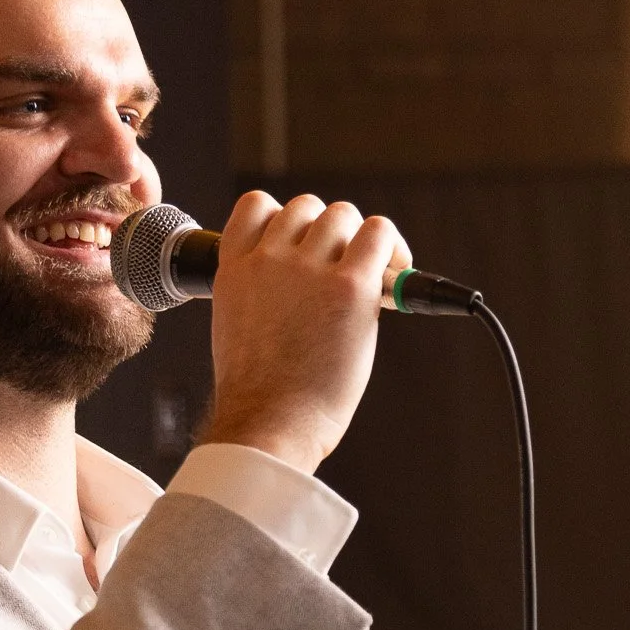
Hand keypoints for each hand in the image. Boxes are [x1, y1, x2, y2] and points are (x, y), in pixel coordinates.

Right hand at [200, 191, 410, 473]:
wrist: (270, 422)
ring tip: (374, 278)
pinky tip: (396, 282)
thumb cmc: (260, 395)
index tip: (302, 249)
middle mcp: (267, 259)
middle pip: (307, 207)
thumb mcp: (239, 327)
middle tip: (344, 272)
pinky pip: (379, 234)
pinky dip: (393, 250)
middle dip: (329, 235)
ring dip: (360, 242)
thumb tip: (311, 282)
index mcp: (233, 269)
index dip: (285, 220)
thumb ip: (264, 292)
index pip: (256, 206)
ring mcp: (307, 268)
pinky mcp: (349, 285)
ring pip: (343, 215)